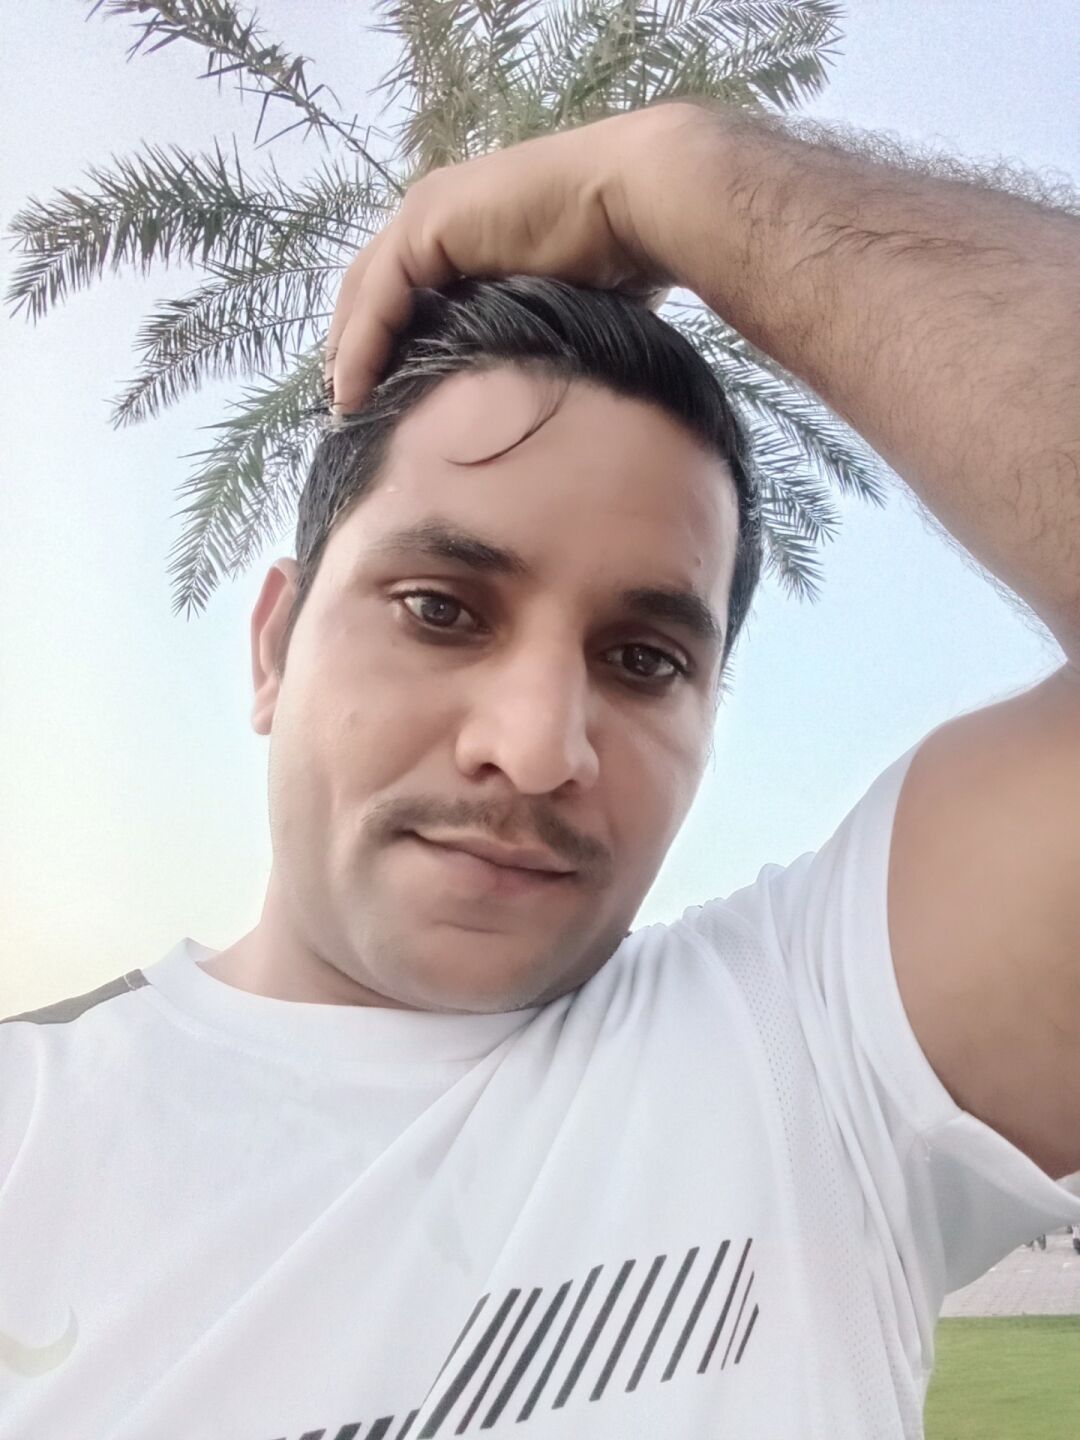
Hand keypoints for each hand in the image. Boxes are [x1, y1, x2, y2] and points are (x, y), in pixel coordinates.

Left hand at [324, 104, 702, 412]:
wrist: (638, 207)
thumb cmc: (618, 261)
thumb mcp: (549, 311)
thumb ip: (515, 337)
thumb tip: (513, 392)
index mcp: (461, 232)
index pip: (399, 291)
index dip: (378, 343)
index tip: (372, 398)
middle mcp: (435, 216)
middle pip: (370, 291)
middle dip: (351, 350)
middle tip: (344, 409)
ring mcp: (427, 213)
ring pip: (365, 293)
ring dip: (347, 353)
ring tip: (343, 409)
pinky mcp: (427, 223)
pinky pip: (378, 296)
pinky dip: (360, 345)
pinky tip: (354, 390)